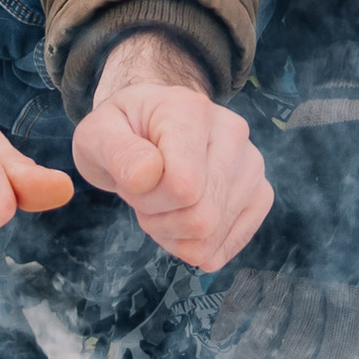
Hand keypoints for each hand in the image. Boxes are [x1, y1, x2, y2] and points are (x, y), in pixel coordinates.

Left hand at [71, 32, 271, 272]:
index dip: (147, 199)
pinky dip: (195, 247)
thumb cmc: (123, 130)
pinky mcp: (260, 193)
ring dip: (174, 234)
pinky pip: (225, 248)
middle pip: (201, 218)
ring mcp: (252, 164)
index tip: (132, 181)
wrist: (150, 125)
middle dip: (159, 220)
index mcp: (191, 110)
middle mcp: (233, 133)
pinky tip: (182, 220)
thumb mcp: (98, 134)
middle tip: (144, 196)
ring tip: (163, 201)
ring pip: (211, 237)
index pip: (182, 186)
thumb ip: (115, 152)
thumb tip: (144, 177)